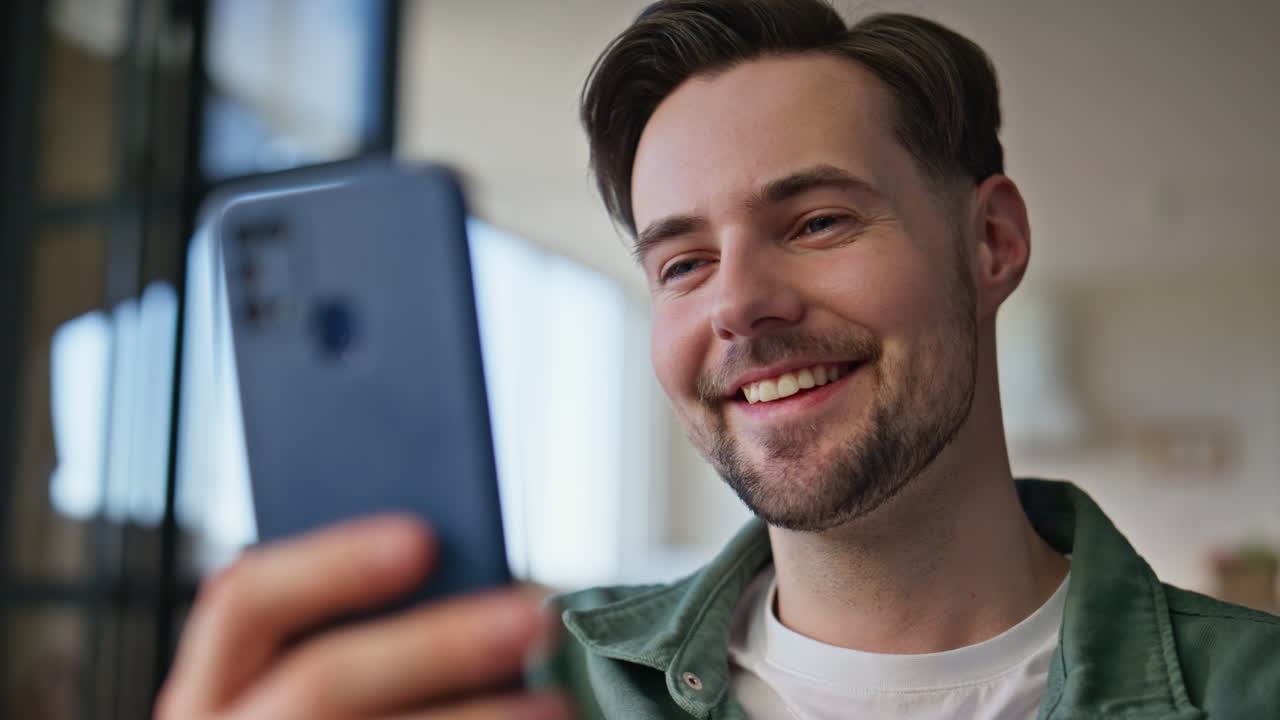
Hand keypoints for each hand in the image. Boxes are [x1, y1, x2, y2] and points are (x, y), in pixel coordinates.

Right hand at [155, 514, 572, 718]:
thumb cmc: (335, 714)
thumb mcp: (305, 682)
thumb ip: (354, 633)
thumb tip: (464, 580)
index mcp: (209, 688)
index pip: (244, 601)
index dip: (331, 562)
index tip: (424, 538)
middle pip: (321, 680)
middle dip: (436, 644)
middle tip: (534, 618)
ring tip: (560, 704)